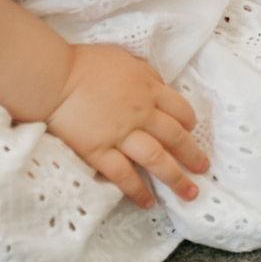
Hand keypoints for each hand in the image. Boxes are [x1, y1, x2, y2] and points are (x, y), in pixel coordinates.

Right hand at [47, 43, 207, 207]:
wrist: (56, 78)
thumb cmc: (87, 63)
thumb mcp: (125, 59)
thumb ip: (145, 73)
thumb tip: (159, 84)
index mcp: (148, 88)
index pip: (179, 109)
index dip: (189, 122)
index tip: (192, 132)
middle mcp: (141, 113)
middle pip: (175, 137)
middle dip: (193, 155)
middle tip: (204, 169)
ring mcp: (121, 135)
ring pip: (156, 159)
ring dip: (176, 178)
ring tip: (189, 193)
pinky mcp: (100, 152)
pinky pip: (124, 176)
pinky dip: (138, 191)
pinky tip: (148, 203)